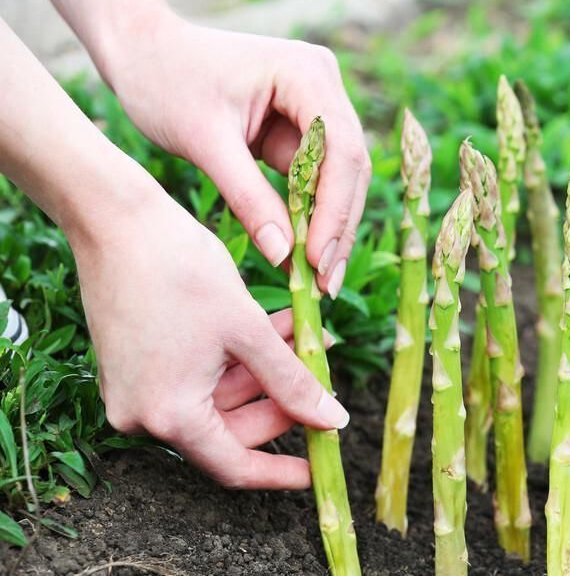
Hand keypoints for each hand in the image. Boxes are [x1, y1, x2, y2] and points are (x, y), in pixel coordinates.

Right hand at [74, 184, 349, 488]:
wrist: (115, 218)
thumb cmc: (180, 269)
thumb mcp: (247, 330)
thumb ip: (292, 382)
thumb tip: (333, 421)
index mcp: (168, 415)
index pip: (234, 465)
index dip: (281, 472)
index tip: (319, 469)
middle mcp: (143, 414)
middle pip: (230, 429)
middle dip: (283, 401)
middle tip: (324, 372)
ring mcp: (136, 390)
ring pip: (219, 396)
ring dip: (266, 371)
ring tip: (308, 334)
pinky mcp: (135, 365)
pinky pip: (198, 376)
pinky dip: (238, 358)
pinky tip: (275, 327)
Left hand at [99, 14, 369, 297]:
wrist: (140, 51)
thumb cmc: (164, 81)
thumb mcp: (205, 142)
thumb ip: (248, 197)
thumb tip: (284, 256)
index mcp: (307, 73)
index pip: (340, 149)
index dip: (335, 208)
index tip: (317, 259)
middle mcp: (323, 85)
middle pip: (349, 166)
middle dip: (337, 225)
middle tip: (326, 282)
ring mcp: (316, 105)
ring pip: (338, 176)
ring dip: (328, 225)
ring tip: (318, 279)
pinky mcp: (300, 126)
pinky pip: (315, 177)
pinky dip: (308, 214)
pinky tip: (302, 256)